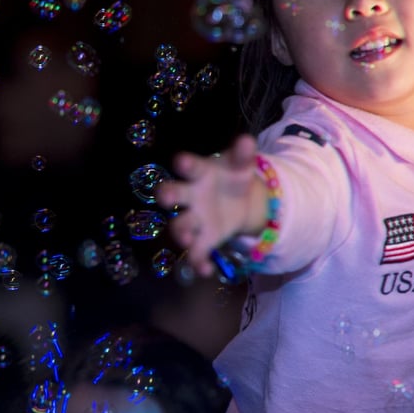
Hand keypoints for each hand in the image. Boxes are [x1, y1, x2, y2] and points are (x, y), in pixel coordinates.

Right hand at [156, 135, 266, 277]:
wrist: (238, 199)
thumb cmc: (232, 176)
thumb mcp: (241, 165)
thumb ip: (243, 155)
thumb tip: (248, 141)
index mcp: (198, 172)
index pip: (189, 166)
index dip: (185, 163)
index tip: (182, 161)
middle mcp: (189, 195)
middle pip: (172, 194)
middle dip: (167, 195)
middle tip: (165, 197)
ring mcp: (194, 218)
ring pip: (179, 226)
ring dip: (181, 233)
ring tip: (187, 239)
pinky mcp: (203, 238)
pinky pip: (196, 252)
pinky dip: (198, 263)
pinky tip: (206, 271)